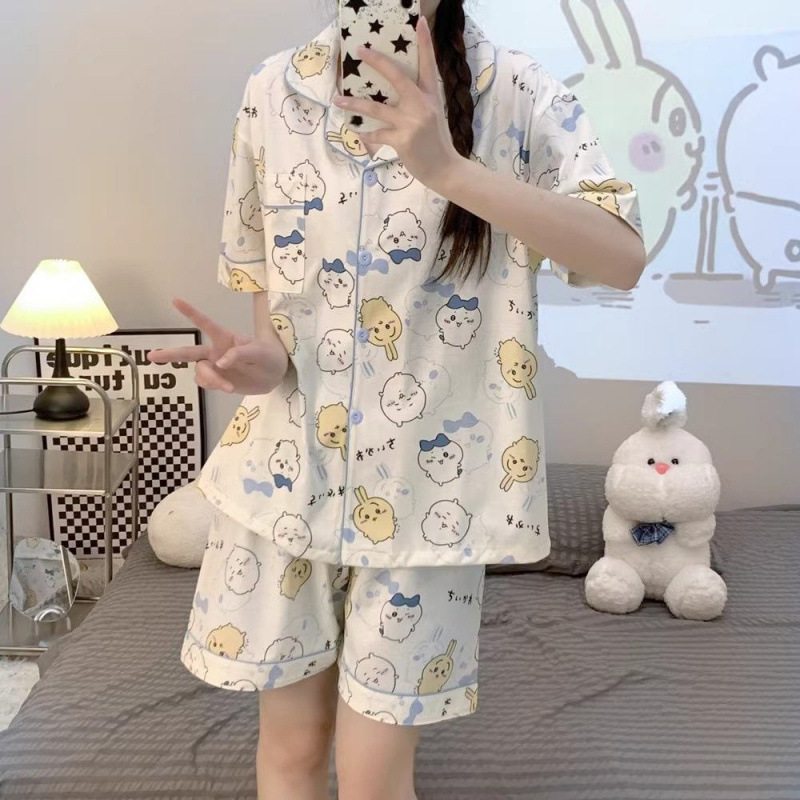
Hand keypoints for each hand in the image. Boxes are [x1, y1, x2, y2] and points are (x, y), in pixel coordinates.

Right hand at [147, 298, 285, 394]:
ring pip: (199, 372)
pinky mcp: (218, 380)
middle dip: (170, 354)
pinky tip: (228, 387)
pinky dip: (214, 386)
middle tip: (150, 357)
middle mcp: (216, 351)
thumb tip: (220, 363)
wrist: (276, 376)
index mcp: (225, 338)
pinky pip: (206, 384)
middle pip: (188, 353)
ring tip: (229, 386)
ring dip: (210, 379)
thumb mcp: (261, 352)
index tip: (176, 300)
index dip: (191, 312)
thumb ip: (241, 354)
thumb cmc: (270, 356)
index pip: (206, 324)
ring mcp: (215, 367)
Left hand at [332, 15, 463, 191]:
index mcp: (431, 96)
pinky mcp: (402, 140)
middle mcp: (422, 105)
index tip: (420, 22)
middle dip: (377, 61)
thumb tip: (394, 93)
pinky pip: (377, 134)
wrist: (445, 169)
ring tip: (338, 100)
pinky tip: (356, 132)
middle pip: (396, 76)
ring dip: (354, 104)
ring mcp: (412, 122)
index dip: (425, 42)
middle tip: (359, 50)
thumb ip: (418, 102)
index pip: (428, 64)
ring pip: (376, 108)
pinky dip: (365, 134)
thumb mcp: (433, 116)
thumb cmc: (437, 143)